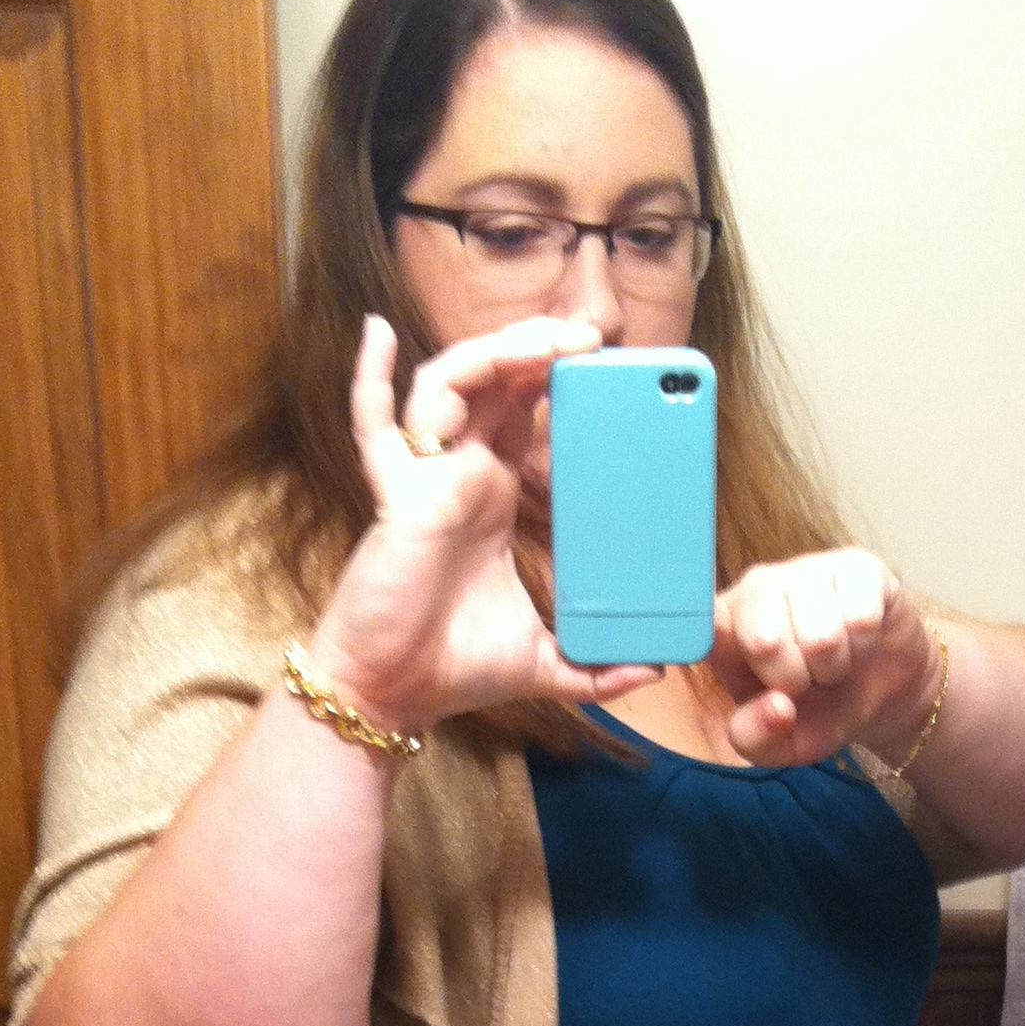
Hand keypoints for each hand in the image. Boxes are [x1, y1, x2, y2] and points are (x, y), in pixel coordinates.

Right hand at [308, 316, 660, 732]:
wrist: (396, 692)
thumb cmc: (454, 667)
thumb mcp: (547, 664)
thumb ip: (598, 670)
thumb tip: (652, 671)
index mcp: (492, 498)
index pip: (523, 415)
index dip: (553, 381)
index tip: (600, 363)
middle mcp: (458, 476)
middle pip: (493, 382)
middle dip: (536, 346)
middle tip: (590, 334)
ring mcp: (425, 479)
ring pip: (450, 385)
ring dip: (494, 352)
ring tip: (546, 340)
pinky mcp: (397, 496)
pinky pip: (372, 426)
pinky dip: (371, 377)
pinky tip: (378, 333)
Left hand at [709, 550, 942, 767]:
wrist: (881, 694)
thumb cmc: (818, 710)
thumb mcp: (779, 744)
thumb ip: (756, 738)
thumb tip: (776, 706)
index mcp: (724, 626)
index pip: (702, 626)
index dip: (721, 652)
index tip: (724, 668)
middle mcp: (758, 587)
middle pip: (765, 640)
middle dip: (796, 680)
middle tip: (806, 680)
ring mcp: (808, 569)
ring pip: (821, 634)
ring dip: (835, 666)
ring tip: (834, 663)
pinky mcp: (857, 567)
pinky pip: (861, 616)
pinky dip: (865, 645)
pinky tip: (860, 640)